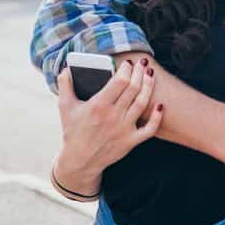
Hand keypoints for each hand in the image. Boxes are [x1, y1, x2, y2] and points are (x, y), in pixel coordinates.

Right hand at [56, 59, 162, 179]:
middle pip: (133, 88)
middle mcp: (112, 116)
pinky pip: (150, 129)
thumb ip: (64, 86)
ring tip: (150, 74)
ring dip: (149, 86)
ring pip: (142, 103)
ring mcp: (123, 129)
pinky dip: (156, 117)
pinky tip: (160, 105)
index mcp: (98, 105)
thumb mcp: (65, 107)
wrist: (79, 161)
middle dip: (139, 72)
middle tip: (142, 63)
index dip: (126, 69)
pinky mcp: (130, 141)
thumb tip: (65, 69)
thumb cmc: (73, 131)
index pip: (119, 81)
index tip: (127, 63)